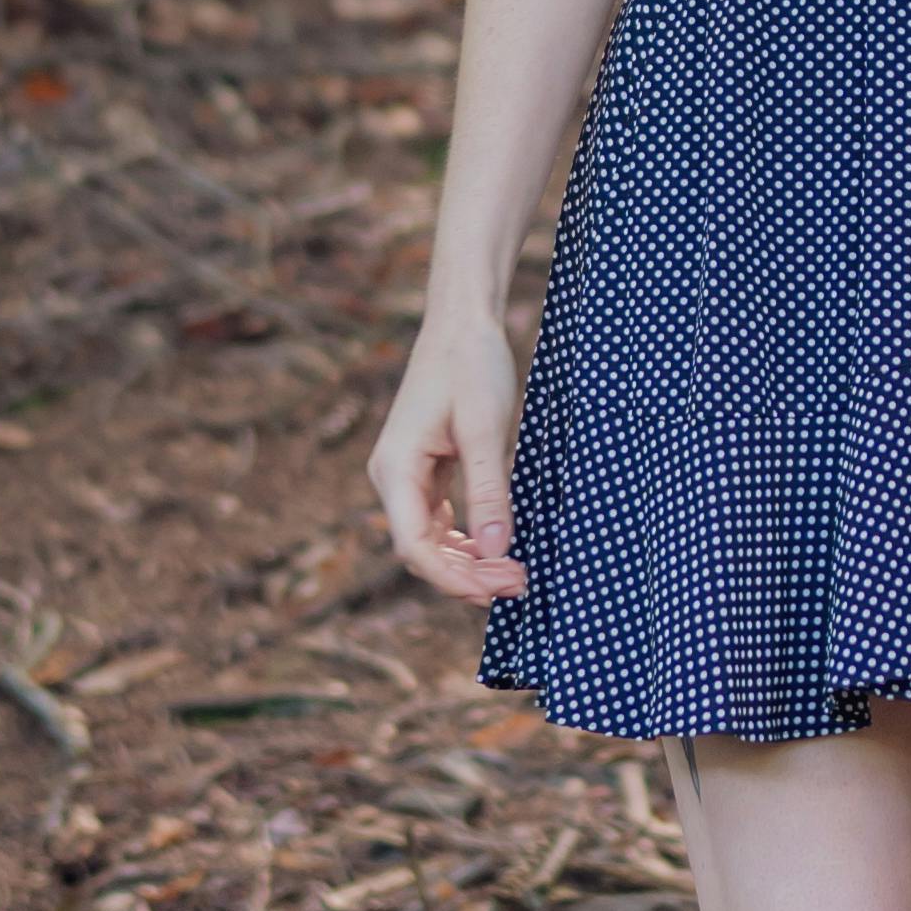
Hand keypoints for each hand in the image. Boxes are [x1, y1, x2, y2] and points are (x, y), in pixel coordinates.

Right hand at [370, 315, 526, 605]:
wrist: (461, 323)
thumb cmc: (471, 365)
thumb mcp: (486, 428)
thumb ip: (489, 490)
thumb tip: (497, 550)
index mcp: (395, 469)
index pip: (414, 546)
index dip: (453, 578)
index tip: (498, 587)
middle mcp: (391, 478)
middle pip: (421, 551)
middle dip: (467, 575)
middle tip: (519, 583)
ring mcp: (405, 476)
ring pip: (430, 541)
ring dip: (468, 563)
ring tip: (513, 574)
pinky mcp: (424, 471)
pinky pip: (439, 522)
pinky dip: (465, 542)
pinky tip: (495, 550)